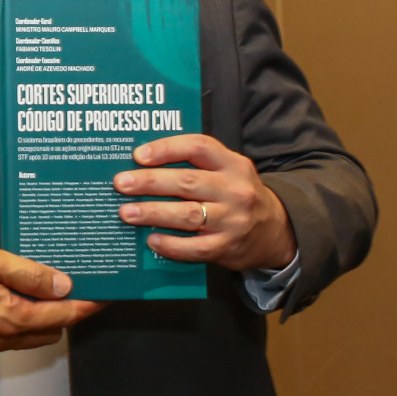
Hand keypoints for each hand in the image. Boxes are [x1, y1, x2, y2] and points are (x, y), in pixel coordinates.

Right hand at [0, 239, 103, 351]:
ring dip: (48, 315)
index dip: (88, 304)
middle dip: (71, 310)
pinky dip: (26, 317)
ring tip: (53, 285)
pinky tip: (22, 293)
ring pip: (33, 334)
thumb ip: (25, 273)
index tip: (107, 292)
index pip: (62, 315)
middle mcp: (0, 337)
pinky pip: (13, 333)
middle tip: (81, 282)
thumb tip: (62, 285)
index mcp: (7, 317)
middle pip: (52, 329)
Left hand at [114, 134, 297, 270]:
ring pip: (187, 215)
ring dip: (153, 213)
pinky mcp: (228, 247)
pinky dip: (171, 244)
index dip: (166, 148)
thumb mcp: (226, 171)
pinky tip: (151, 239)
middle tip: (121, 183)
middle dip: (150, 182)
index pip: (198, 147)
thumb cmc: (235, 194)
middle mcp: (235, 190)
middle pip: (187, 182)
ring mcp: (233, 220)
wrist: (275, 231)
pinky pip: (195, 248)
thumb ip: (194, 164)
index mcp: (232, 164)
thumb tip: (140, 164)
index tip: (138, 155)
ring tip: (126, 212)